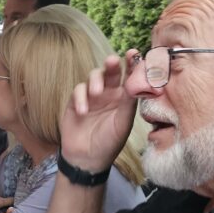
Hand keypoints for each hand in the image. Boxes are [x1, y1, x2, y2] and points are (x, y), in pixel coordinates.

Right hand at [62, 52, 139, 170]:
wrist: (87, 159)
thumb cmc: (109, 142)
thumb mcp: (122, 122)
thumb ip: (129, 101)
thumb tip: (138, 80)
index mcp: (124, 97)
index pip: (129, 77)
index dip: (132, 64)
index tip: (133, 53)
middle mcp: (109, 94)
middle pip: (110, 72)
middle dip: (111, 65)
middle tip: (112, 61)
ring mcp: (91, 97)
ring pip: (93, 77)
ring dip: (95, 81)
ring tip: (96, 93)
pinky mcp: (75, 102)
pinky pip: (77, 91)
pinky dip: (80, 98)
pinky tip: (83, 112)